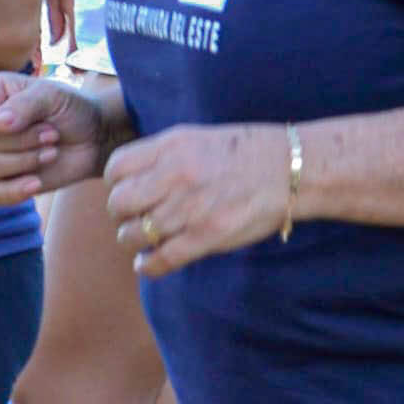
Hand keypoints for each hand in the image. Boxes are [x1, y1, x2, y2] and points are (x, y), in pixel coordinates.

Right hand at [0, 70, 106, 205]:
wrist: (94, 139)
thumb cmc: (70, 108)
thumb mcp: (52, 95)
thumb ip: (25, 104)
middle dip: (19, 140)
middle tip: (52, 133)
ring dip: (23, 161)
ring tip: (52, 151)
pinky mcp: (3, 182)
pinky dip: (12, 191)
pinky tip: (36, 183)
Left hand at [107, 123, 294, 276]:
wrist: (288, 169)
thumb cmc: (243, 152)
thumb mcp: (195, 138)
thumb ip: (161, 155)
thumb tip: (128, 178)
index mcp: (171, 147)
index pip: (116, 169)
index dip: (114, 183)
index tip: (125, 190)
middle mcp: (175, 176)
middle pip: (119, 203)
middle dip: (121, 213)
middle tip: (132, 216)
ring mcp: (190, 208)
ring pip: (135, 234)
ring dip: (133, 239)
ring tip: (142, 239)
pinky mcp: (207, 236)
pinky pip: (161, 259)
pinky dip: (148, 265)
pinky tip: (146, 264)